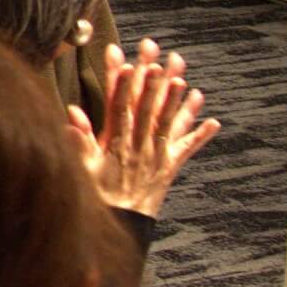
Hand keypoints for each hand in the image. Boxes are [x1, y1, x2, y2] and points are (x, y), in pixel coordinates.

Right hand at [67, 40, 219, 217]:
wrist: (122, 226)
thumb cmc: (98, 197)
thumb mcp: (82, 171)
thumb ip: (79, 142)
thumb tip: (72, 114)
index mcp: (116, 146)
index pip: (121, 109)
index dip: (125, 86)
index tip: (129, 64)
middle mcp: (140, 148)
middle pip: (148, 110)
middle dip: (153, 83)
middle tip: (160, 60)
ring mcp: (157, 158)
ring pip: (169, 124)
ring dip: (178, 101)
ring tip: (185, 80)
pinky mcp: (169, 168)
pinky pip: (186, 150)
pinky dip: (200, 136)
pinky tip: (214, 122)